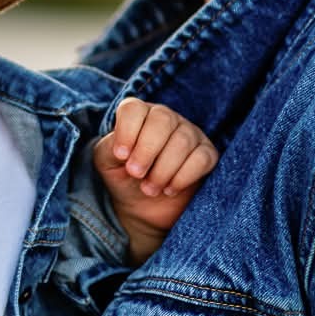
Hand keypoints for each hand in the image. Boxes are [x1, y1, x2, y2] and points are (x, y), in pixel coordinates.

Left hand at [92, 97, 218, 262]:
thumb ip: (109, 148)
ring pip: (182, 141)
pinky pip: (201, 159)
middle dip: (146, 151)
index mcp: (139, 115)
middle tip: (135, 174)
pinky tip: (170, 189)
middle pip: (162, 120)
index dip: (127, 131)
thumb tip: (125, 149)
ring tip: (149, 188)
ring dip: (162, 170)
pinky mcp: (207, 154)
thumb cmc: (123, 178)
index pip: (134, 108)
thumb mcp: (107, 162)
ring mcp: (190, 134)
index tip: (121, 156)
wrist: (144, 207)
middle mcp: (166, 118)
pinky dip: (183, 177)